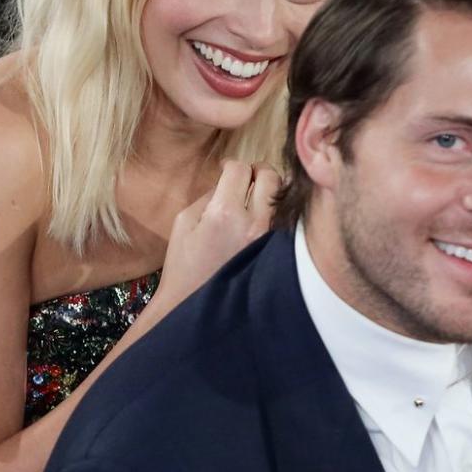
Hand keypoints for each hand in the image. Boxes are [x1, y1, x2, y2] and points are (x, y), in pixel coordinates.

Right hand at [153, 160, 277, 315]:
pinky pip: (286, 221)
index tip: (226, 170)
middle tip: (247, 178)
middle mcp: (253, 224)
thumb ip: (209, 195)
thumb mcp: (184, 222)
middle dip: (257, 171)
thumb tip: (228, 179)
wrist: (194, 307)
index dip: (231, 164)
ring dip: (271, 191)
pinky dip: (278, 213)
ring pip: (284, 197)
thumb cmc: (184, 265)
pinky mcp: (278, 254)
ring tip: (257, 198)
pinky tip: (265, 218)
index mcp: (224, 213)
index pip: (240, 169)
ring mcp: (270, 240)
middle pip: (270, 176)